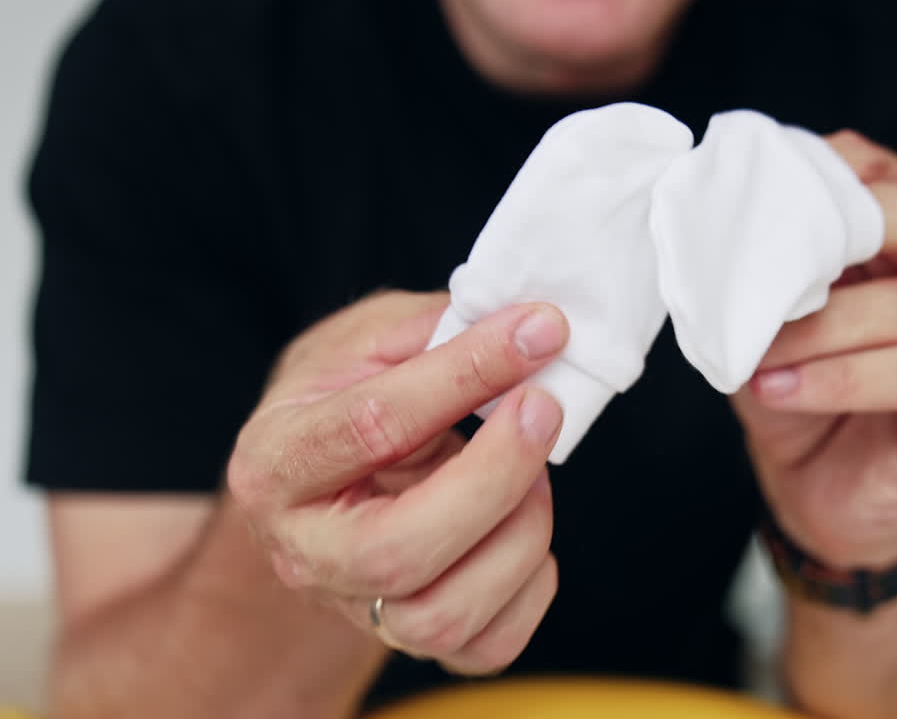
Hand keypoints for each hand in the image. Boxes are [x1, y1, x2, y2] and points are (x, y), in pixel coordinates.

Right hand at [227, 291, 569, 674]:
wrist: (320, 487)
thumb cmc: (343, 401)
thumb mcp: (364, 342)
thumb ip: (429, 331)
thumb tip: (520, 325)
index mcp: (276, 459)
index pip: (372, 425)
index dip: (466, 374)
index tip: (538, 332)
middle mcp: (305, 549)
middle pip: (399, 550)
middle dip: (495, 476)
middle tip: (543, 409)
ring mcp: (355, 604)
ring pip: (443, 613)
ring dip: (519, 533)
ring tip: (536, 473)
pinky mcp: (409, 640)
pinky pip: (485, 647)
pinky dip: (530, 587)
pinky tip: (527, 527)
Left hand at [732, 131, 896, 569]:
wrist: (823, 492)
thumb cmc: (805, 397)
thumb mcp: (773, 323)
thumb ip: (768, 275)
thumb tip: (721, 238)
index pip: (883, 175)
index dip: (825, 176)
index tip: (758, 195)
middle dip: (838, 233)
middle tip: (770, 261)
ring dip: (822, 330)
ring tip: (759, 354)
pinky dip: (843, 379)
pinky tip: (784, 389)